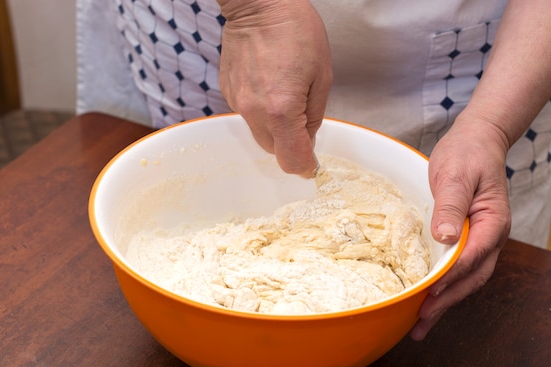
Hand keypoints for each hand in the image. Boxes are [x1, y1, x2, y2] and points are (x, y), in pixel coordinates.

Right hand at [217, 0, 331, 177]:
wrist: (258, 4)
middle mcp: (254, 111)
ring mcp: (238, 102)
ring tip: (285, 96)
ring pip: (259, 133)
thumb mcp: (322, 75)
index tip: (312, 164)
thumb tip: (307, 140)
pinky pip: (247, 114)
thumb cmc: (295, 30)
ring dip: (274, 128)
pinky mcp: (228, 92)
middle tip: (303, 123)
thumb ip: (314, 116)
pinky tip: (269, 85)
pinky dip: (260, 110)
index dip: (304, 167)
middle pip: (273, 151)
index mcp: (281, 110)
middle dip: (289, 145)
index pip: (291, 160)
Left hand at [409, 115, 511, 339]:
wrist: (476, 142)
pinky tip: (429, 299)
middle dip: (447, 302)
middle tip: (421, 322)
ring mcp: (480, 240)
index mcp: (492, 222)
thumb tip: (445, 238)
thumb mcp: (455, 175)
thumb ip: (450, 206)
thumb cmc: (467, 154)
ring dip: (445, 302)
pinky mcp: (467, 239)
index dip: (449, 278)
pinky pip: (458, 269)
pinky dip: (444, 288)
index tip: (429, 293)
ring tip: (421, 324)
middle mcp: (490, 237)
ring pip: (466, 279)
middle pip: (471, 278)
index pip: (471, 257)